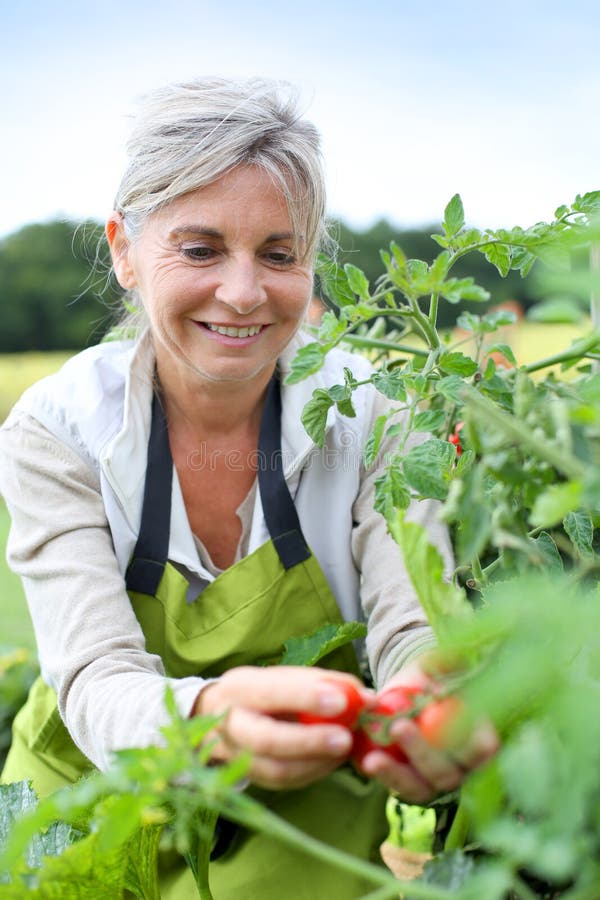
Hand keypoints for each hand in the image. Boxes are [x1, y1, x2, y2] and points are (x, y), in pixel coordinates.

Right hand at [193, 666, 369, 789]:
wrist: (223, 714)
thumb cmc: (267, 691)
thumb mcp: (287, 677)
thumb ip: (326, 683)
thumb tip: (368, 699)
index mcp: (239, 686)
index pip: (271, 692)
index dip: (305, 697)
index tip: (342, 700)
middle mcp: (230, 722)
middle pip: (265, 738)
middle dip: (309, 740)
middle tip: (345, 739)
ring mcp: (234, 756)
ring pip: (274, 769)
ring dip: (316, 762)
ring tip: (345, 750)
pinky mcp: (247, 777)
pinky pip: (282, 783)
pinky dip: (311, 773)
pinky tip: (332, 761)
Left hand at [353, 659, 498, 803]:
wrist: (404, 694)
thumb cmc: (428, 679)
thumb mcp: (436, 665)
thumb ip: (445, 662)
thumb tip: (450, 658)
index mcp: (479, 738)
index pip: (484, 747)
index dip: (472, 742)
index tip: (449, 721)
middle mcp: (462, 767)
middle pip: (448, 771)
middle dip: (423, 752)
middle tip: (399, 728)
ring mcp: (435, 780)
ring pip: (421, 787)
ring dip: (397, 774)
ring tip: (374, 760)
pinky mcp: (410, 784)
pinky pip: (399, 787)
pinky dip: (383, 776)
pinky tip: (365, 762)